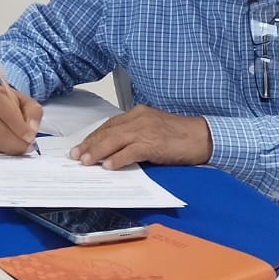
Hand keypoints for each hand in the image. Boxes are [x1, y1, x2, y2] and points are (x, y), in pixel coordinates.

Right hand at [0, 84, 44, 154]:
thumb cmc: (10, 102)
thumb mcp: (26, 101)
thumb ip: (33, 113)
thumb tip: (31, 129)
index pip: (9, 116)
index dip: (21, 129)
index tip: (31, 137)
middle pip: (2, 133)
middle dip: (19, 143)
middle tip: (29, 145)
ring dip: (13, 148)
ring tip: (21, 144)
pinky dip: (4, 150)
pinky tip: (9, 144)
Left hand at [69, 105, 212, 168]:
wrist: (203, 136)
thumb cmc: (180, 135)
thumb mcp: (153, 129)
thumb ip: (135, 135)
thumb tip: (114, 150)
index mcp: (138, 113)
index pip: (109, 125)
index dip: (93, 136)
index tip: (81, 146)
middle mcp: (139, 118)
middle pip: (108, 131)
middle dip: (89, 144)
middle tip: (76, 155)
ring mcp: (146, 130)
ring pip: (114, 140)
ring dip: (97, 152)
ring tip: (86, 162)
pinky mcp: (154, 143)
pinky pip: (131, 151)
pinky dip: (118, 158)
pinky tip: (108, 166)